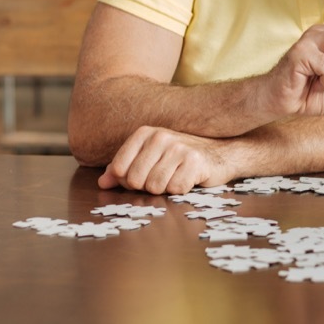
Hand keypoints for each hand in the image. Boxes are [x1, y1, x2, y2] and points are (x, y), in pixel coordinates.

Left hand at [97, 125, 232, 194]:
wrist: (221, 152)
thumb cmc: (180, 158)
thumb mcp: (149, 158)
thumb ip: (123, 169)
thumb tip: (103, 183)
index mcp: (145, 133)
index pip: (119, 169)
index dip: (128, 180)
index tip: (143, 176)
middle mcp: (160, 136)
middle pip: (136, 180)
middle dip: (147, 187)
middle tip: (163, 178)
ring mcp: (178, 147)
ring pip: (155, 186)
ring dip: (166, 189)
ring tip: (176, 177)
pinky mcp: (195, 161)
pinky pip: (175, 189)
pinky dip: (182, 190)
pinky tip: (189, 179)